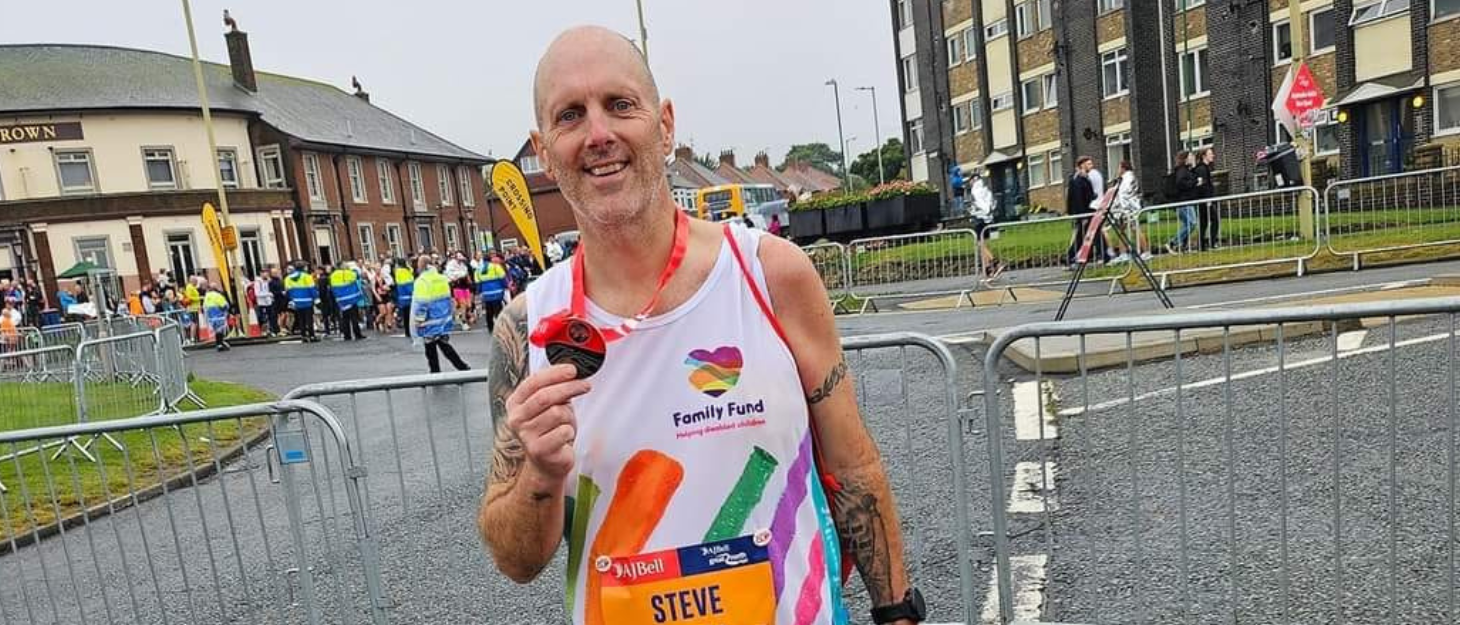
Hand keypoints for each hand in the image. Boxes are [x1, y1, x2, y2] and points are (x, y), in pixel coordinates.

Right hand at [505, 363, 590, 480]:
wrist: (547, 463)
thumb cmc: (549, 431)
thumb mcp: (549, 406)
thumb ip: (554, 389)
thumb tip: (571, 373)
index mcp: (515, 403)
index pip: (533, 382)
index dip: (555, 373)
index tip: (572, 369)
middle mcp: (516, 419)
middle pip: (545, 396)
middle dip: (569, 387)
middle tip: (584, 385)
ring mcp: (525, 435)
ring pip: (557, 413)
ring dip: (569, 416)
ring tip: (566, 423)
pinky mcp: (538, 450)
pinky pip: (564, 431)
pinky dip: (570, 431)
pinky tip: (564, 437)